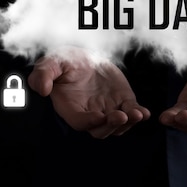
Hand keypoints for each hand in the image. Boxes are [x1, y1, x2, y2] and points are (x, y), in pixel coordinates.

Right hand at [28, 48, 149, 137]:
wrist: (83, 57)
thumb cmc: (64, 62)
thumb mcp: (51, 63)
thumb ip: (43, 74)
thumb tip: (42, 88)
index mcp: (71, 107)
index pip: (80, 122)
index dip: (89, 122)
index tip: (99, 116)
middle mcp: (90, 113)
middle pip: (101, 130)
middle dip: (111, 126)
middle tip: (120, 116)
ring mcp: (107, 109)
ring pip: (118, 126)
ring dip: (128, 123)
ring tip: (137, 114)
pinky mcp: (122, 101)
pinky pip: (132, 112)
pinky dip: (139, 114)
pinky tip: (144, 113)